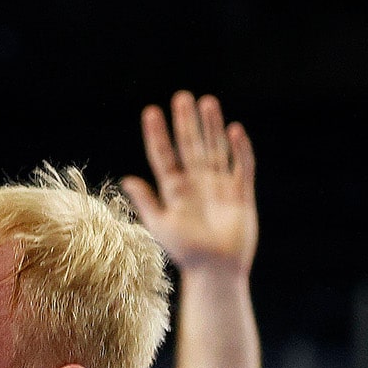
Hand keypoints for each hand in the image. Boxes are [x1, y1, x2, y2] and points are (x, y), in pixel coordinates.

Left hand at [122, 91, 257, 275]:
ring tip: (207, 102)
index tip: (151, 112)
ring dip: (211, 127)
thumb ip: (145, 201)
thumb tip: (126, 178)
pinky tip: (234, 130)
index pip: (163, 156)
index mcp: (174, 189)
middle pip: (190, 145)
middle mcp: (196, 183)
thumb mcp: (160, 225)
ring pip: (215, 149)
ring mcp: (219, 186)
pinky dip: (239, 149)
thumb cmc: (185, 252)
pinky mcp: (240, 193)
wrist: (215, 271)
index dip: (157, 135)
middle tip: (182, 96)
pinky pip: (241, 166)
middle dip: (186, 122)